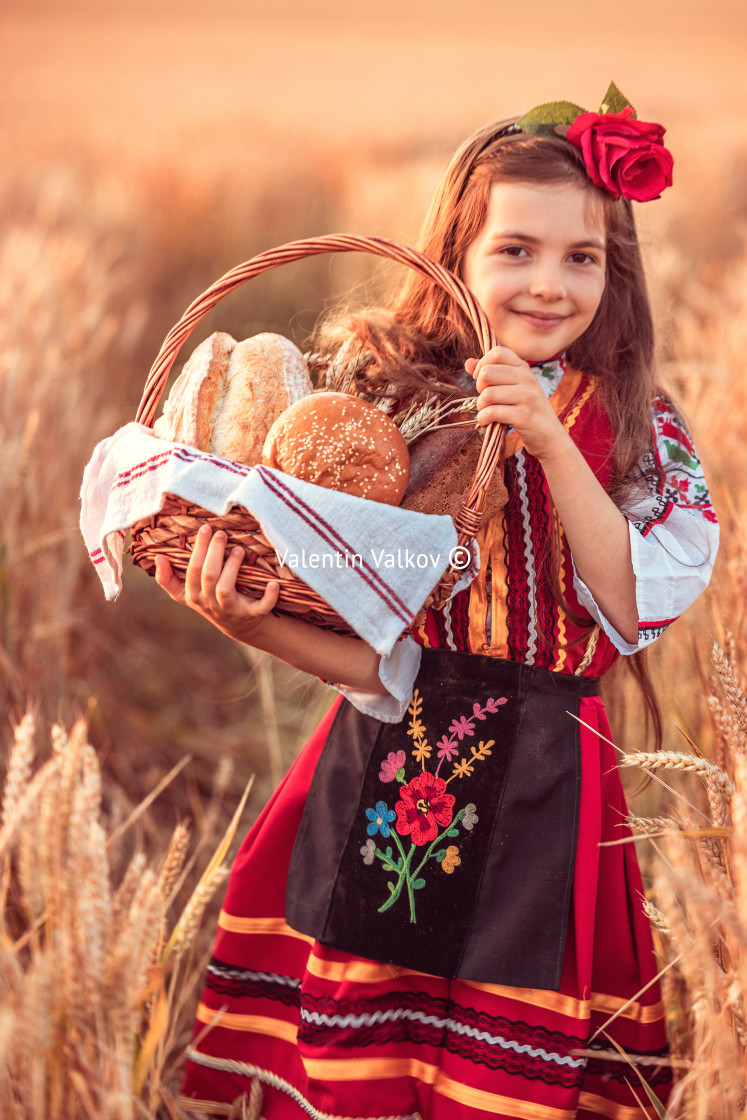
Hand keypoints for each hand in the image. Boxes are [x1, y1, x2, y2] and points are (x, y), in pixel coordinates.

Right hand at [154, 523, 279, 643]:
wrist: (237, 624)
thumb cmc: (209, 599)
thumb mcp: (186, 593)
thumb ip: (168, 578)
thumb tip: (157, 558)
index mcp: (192, 595)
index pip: (192, 571)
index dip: (197, 550)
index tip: (204, 529)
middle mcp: (209, 603)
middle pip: (208, 576)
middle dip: (213, 553)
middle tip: (221, 533)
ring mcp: (230, 610)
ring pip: (226, 589)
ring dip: (232, 568)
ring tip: (238, 550)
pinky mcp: (250, 615)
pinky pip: (260, 608)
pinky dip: (268, 597)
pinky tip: (274, 584)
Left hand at [466, 346, 568, 462]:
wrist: (551, 438)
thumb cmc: (528, 411)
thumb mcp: (514, 389)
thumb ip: (492, 374)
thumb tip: (468, 363)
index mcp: (524, 369)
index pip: (498, 352)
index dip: (483, 365)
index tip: (482, 380)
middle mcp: (528, 379)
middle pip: (488, 373)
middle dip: (479, 388)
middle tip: (486, 399)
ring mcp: (527, 397)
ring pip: (488, 394)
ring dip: (480, 406)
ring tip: (486, 412)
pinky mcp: (524, 416)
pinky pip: (492, 412)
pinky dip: (483, 419)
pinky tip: (487, 422)